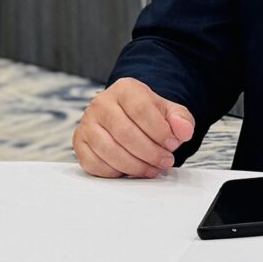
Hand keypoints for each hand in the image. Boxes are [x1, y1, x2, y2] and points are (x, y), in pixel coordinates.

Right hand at [71, 78, 195, 178]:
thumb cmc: (147, 116)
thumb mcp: (169, 112)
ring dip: (135, 166)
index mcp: (125, 89)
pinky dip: (114, 172)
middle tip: (165, 161)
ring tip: (151, 168)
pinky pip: (94, 164)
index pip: (141, 110)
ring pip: (109, 151)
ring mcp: (87, 122)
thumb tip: (183, 131)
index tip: (172, 145)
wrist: (126, 116)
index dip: (159, 132)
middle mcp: (101, 103)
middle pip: (125, 133)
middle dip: (150, 153)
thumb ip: (181, 120)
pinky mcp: (79, 142)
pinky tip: (129, 169)